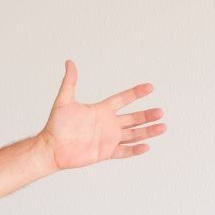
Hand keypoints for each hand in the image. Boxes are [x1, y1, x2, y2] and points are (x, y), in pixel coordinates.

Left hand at [37, 61, 165, 169]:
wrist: (51, 148)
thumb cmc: (56, 125)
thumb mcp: (64, 101)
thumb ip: (70, 82)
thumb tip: (69, 62)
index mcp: (101, 110)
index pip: (123, 99)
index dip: (136, 93)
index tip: (150, 87)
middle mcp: (107, 124)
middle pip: (133, 118)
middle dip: (147, 115)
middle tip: (160, 112)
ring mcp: (107, 139)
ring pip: (133, 134)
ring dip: (147, 131)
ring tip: (162, 127)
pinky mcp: (105, 152)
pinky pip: (123, 151)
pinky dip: (135, 150)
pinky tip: (146, 146)